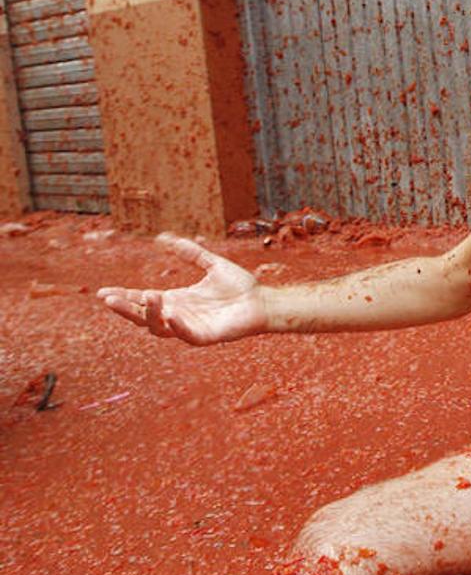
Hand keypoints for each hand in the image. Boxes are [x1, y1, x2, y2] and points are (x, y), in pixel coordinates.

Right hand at [97, 234, 266, 344]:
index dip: (123, 297)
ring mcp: (189, 328)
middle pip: (142, 316)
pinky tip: (171, 314)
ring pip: (158, 328)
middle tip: (109, 299)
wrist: (263, 301)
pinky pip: (185, 335)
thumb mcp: (211, 264)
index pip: (141, 300)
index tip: (102, 292)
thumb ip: (189, 252)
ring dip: (149, 314)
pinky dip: (176, 326)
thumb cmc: (239, 286)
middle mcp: (178, 315)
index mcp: (176, 300)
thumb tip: (162, 238)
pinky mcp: (205, 336)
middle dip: (125, 309)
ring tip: (147, 295)